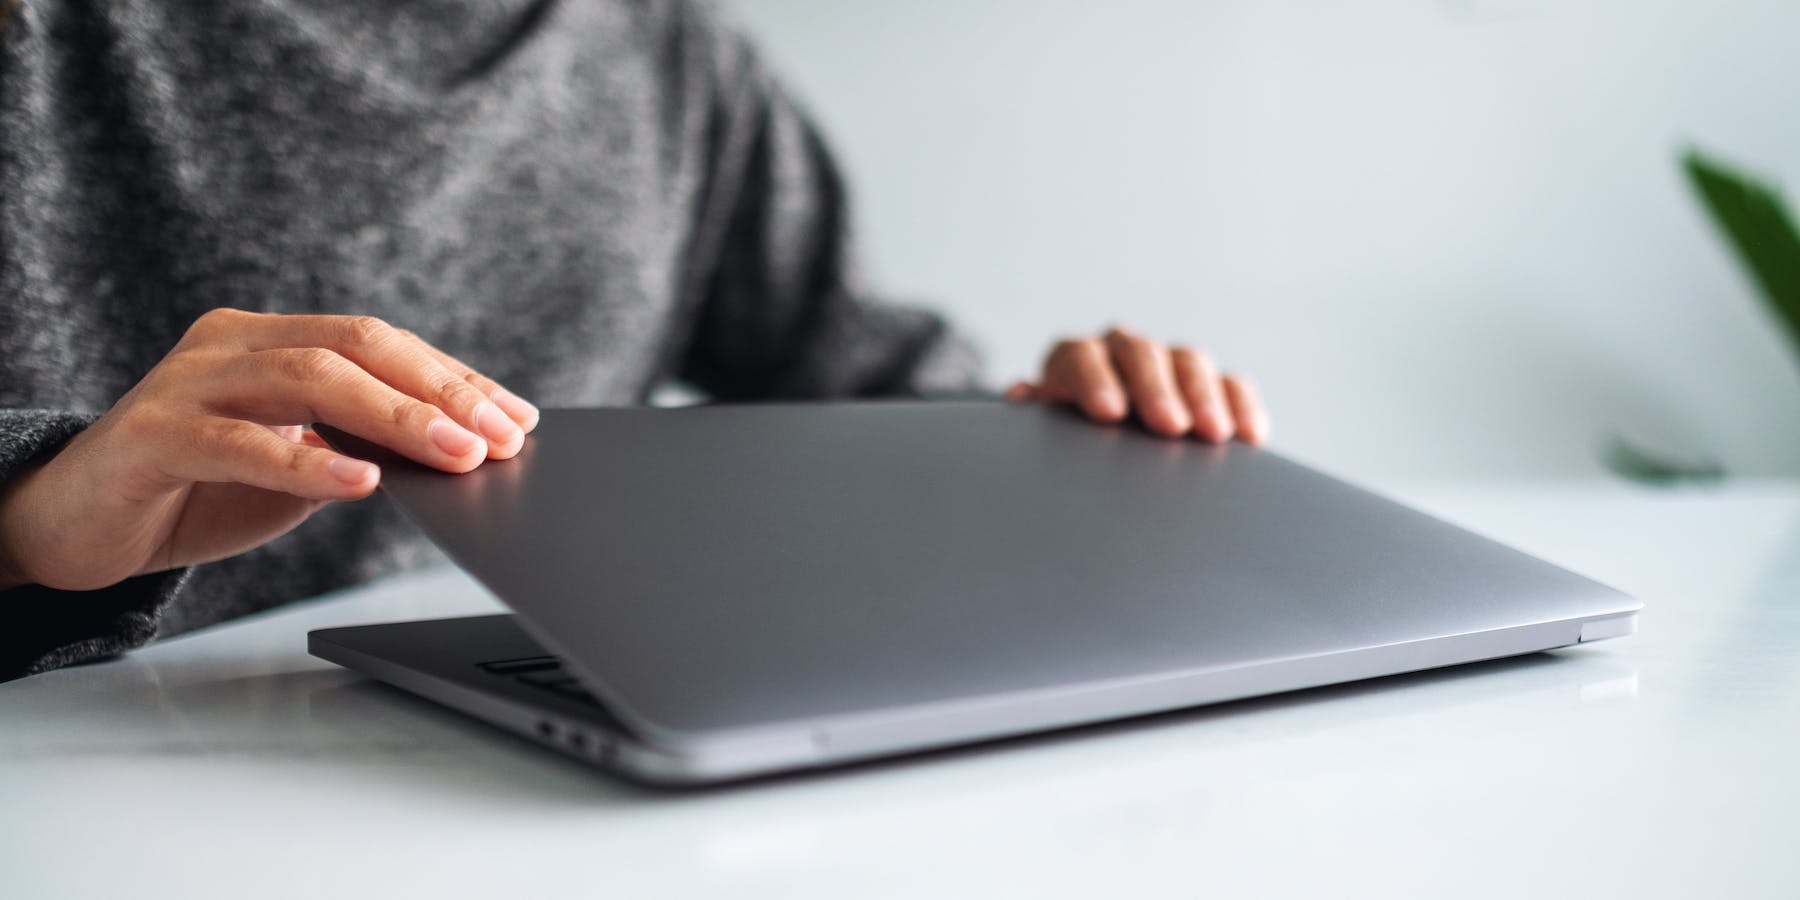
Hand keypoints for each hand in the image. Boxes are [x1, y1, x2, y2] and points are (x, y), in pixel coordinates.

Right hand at [0, 309, 538, 591]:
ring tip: (456, 455)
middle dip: (440, 391)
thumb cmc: (196, 491)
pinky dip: (307, 462)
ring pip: (307, 378)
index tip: (517, 417)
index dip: (454, 378)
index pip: (379, 343)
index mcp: (270, 339)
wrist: (75, 525)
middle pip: (354, 346)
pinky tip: (361, 483)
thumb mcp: (297, 467)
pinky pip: (240, 443)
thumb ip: (361, 448)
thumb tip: (460, 454)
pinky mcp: (151, 437)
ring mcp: (186, 383)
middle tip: (502, 437)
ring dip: (395, 418)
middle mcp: (230, 345)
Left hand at [1005, 326, 1268, 443]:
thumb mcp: (1045, 433)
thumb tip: (1022, 397)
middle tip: (1168, 426)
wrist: (1099, 443)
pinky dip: (1243, 406)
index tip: (1109, 414)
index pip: (1080, 355)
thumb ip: (1035, 418)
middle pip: (1140, 353)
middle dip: (1156, 388)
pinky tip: (1250, 436)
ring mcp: (1169, 363)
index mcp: (1075, 359)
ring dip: (1203, 396)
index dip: (1094, 379)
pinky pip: (1232, 383)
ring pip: (1190, 361)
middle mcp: (1123, 351)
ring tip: (1212, 435)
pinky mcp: (1210, 386)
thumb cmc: (1065, 443)